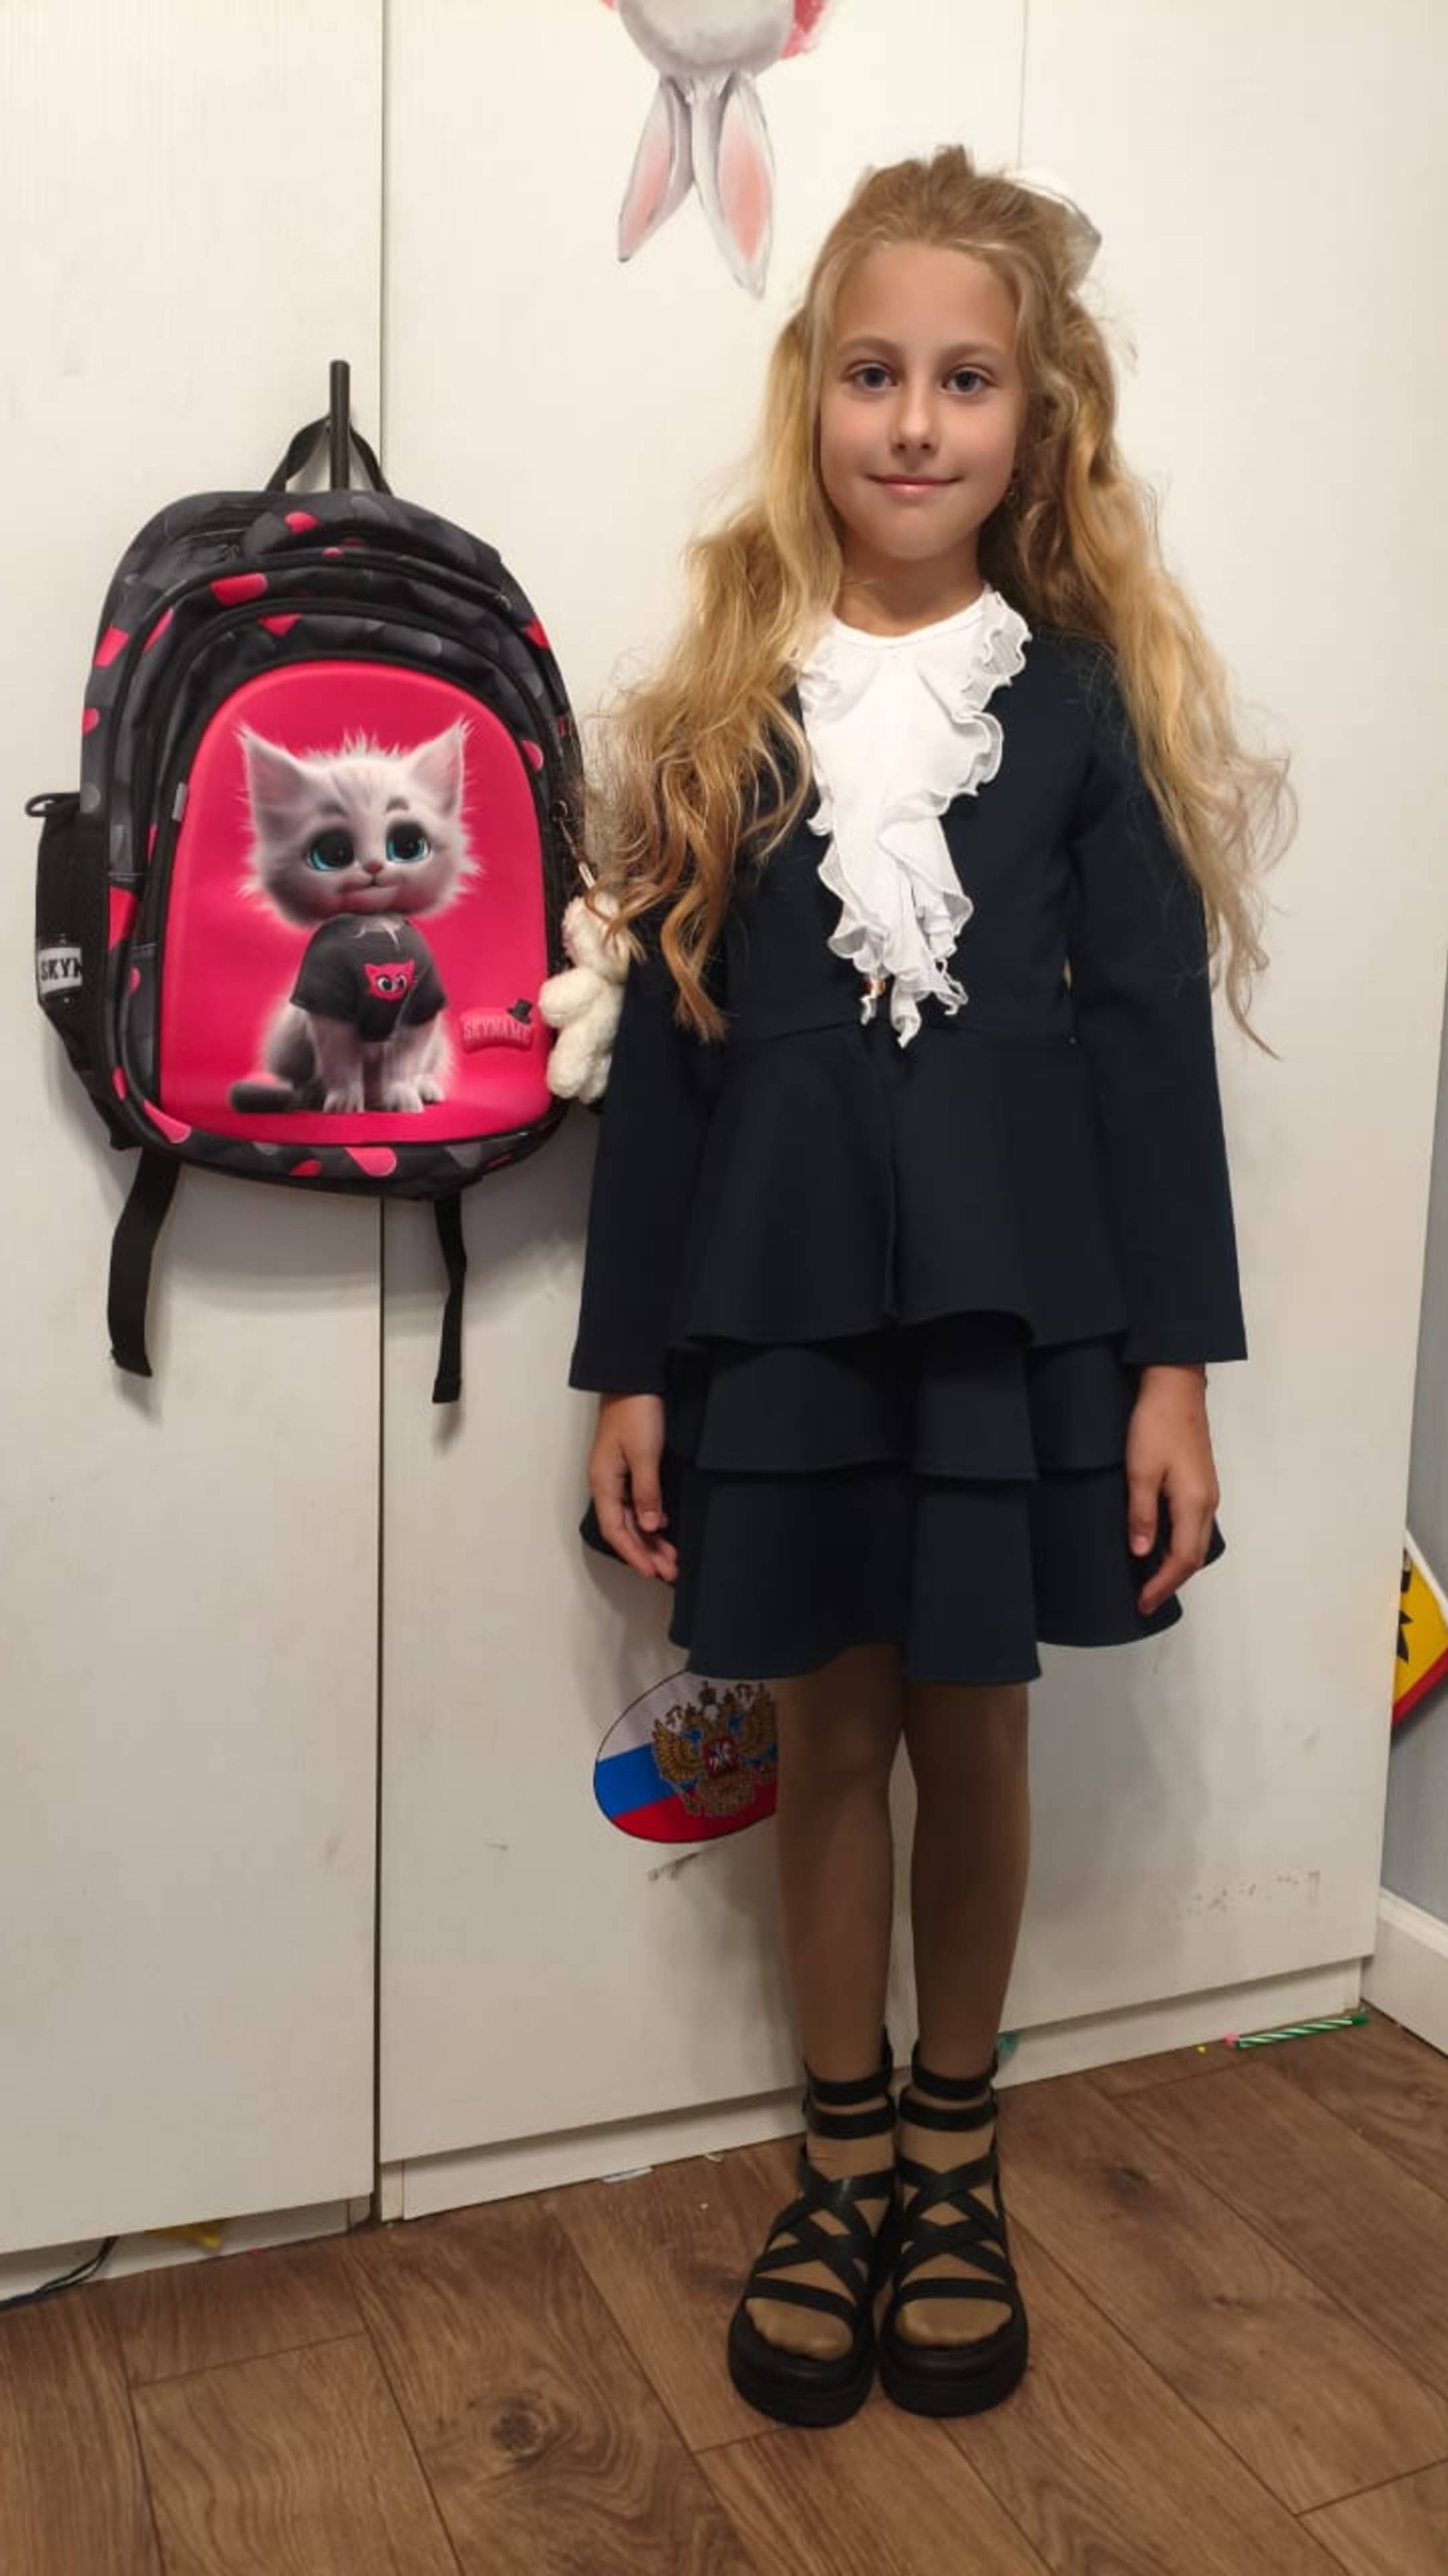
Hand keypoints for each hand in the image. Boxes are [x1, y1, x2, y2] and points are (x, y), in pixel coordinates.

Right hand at [588, 1393, 678, 1582]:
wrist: (632, 1379)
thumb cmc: (634, 1412)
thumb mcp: (644, 1454)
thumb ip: (646, 1492)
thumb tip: (648, 1526)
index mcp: (604, 1483)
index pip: (616, 1530)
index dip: (633, 1554)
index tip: (651, 1571)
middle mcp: (606, 1484)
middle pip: (624, 1529)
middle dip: (646, 1552)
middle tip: (669, 1571)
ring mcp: (616, 1477)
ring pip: (631, 1518)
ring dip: (650, 1539)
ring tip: (670, 1558)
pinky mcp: (627, 1468)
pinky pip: (635, 1503)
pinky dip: (649, 1520)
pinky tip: (663, 1527)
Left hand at [1126, 1365, 1219, 1617]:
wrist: (1175, 1387)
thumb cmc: (1155, 1425)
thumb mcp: (1140, 1470)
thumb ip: (1141, 1513)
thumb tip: (1142, 1553)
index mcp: (1194, 1504)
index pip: (1182, 1559)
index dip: (1162, 1584)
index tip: (1142, 1603)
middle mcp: (1207, 1503)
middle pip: (1194, 1556)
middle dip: (1171, 1581)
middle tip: (1144, 1599)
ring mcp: (1207, 1492)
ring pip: (1196, 1542)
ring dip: (1176, 1564)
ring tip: (1151, 1579)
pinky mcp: (1200, 1482)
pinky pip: (1193, 1526)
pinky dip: (1179, 1545)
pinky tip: (1160, 1545)